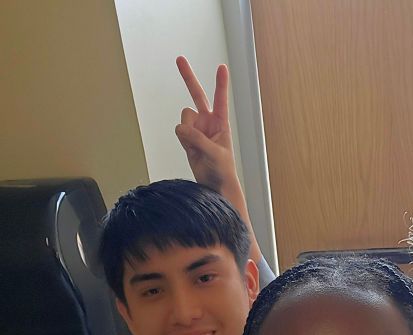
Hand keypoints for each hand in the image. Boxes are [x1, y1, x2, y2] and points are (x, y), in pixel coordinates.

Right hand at [175, 56, 237, 192]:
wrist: (216, 186)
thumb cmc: (223, 170)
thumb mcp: (214, 154)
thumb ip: (197, 139)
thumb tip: (181, 128)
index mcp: (221, 123)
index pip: (220, 99)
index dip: (220, 83)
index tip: (222, 67)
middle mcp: (208, 122)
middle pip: (196, 94)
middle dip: (188, 77)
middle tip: (179, 59)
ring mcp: (196, 129)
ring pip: (184, 118)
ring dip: (187, 131)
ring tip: (197, 147)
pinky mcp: (187, 137)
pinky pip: (179, 131)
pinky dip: (182, 140)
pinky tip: (191, 150)